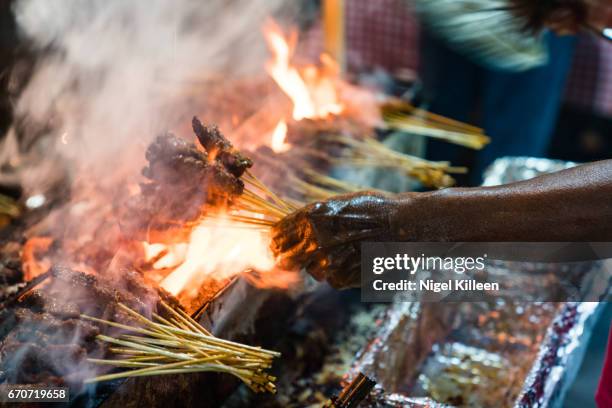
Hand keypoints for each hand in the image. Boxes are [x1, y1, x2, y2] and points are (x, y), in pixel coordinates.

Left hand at [270, 192, 399, 288]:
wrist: (403, 226)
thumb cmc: (372, 209)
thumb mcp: (337, 204)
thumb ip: (309, 218)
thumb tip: (284, 229)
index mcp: (309, 218)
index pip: (275, 237)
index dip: (274, 242)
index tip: (277, 245)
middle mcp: (314, 242)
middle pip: (285, 261)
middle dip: (291, 258)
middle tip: (305, 253)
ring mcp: (328, 263)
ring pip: (312, 272)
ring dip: (321, 265)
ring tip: (344, 251)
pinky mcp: (343, 279)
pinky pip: (333, 280)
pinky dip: (341, 273)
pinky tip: (356, 260)